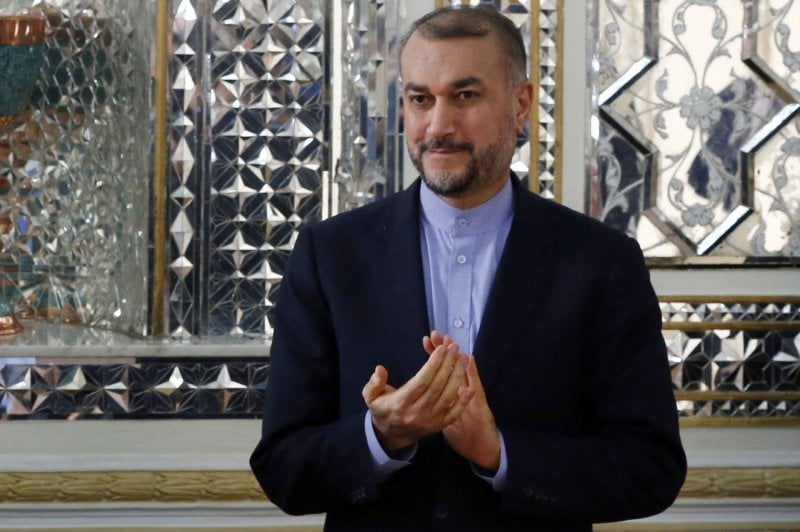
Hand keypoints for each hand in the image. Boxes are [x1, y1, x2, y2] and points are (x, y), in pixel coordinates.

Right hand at [362, 342, 472, 452]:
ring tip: (462, 358)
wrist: (391, 435)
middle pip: (437, 386)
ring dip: (457, 377)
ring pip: (447, 397)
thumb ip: (374, 383)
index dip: (433, 364)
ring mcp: (429, 421)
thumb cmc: (382, 408)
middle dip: (448, 365)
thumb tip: (380, 369)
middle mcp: (416, 413)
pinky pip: (454, 413)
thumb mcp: (371, 396)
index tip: (442, 349)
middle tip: (455, 348)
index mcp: (400, 404)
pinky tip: (470, 387)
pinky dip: (463, 401)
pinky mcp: (438, 426)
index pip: (421, 381)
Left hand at [423, 332, 500, 471]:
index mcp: (453, 392)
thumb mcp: (449, 415)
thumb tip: (429, 391)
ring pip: (464, 372)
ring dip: (456, 356)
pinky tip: (469, 360)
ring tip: (450, 341)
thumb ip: (440, 401)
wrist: (480, 447)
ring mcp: (472, 395)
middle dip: (444, 350)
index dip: (434, 355)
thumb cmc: (464, 432)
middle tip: (437, 334)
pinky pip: (475, 388)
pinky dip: (473, 374)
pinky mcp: (480, 404)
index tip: (427, 340)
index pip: (442, 370)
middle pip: (451, 366)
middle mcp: (463, 390)